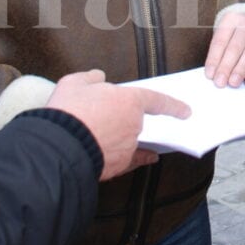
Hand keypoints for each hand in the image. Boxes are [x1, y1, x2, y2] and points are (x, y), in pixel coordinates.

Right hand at [45, 69, 190, 180]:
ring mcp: (128, 146)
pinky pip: (133, 160)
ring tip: (100, 135)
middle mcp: (134, 125)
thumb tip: (98, 79)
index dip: (173, 105)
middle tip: (103, 117)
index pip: (157, 100)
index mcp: (129, 101)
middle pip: (138, 121)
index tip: (186, 111)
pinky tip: (146, 158)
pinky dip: (138, 158)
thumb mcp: (74, 83)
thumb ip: (90, 78)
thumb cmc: (67, 112)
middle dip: (124, 118)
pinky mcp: (119, 165)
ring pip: (133, 140)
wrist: (58, 146)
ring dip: (123, 137)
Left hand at [204, 9, 244, 87]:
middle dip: (226, 67)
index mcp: (231, 19)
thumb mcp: (225, 37)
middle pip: (235, 47)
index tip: (210, 75)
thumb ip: (220, 53)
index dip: (214, 59)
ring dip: (240, 70)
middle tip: (220, 82)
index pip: (220, 41)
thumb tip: (213, 75)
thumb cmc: (235, 35)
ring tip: (233, 83)